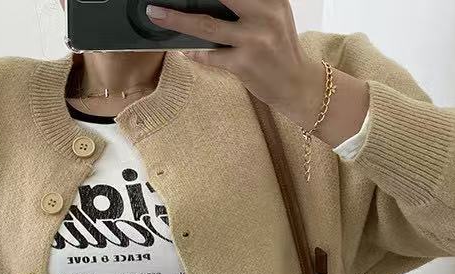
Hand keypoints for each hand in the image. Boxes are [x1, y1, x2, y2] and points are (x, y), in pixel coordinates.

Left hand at [144, 0, 322, 126]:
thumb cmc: (279, 48)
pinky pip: (210, 56)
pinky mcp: (245, 65)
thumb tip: (206, 1)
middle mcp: (265, 14)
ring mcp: (254, 40)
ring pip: (207, 26)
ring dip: (177, 19)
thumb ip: (247, 4)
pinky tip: (183, 48)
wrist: (297, 84)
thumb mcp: (271, 15)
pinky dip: (194, 52)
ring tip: (156, 13)